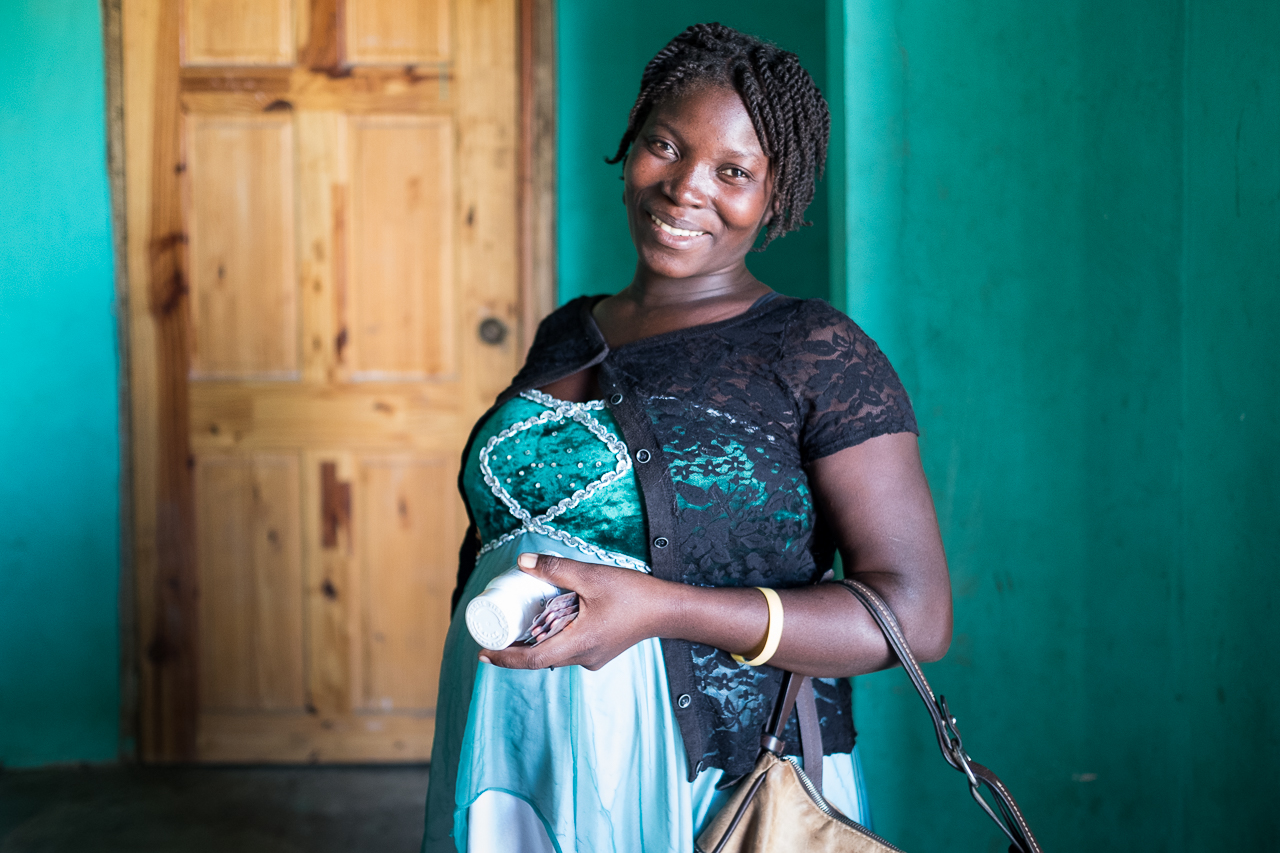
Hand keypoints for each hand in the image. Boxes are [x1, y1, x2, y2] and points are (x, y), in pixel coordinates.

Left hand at [480, 552, 666, 670]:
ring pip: (554, 653)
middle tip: (496, 629)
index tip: (483, 653)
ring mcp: (592, 658)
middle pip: (540, 657)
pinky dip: (554, 636)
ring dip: (536, 640)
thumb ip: (556, 569)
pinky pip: (568, 648)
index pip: (531, 660)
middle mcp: (582, 658)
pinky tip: (551, 618)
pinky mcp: (599, 652)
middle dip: (516, 645)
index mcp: (577, 645)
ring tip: (519, 620)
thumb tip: (522, 563)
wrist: (667, 610)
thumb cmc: (633, 594)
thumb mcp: (591, 576)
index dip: (504, 658)